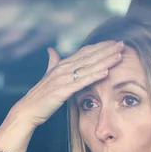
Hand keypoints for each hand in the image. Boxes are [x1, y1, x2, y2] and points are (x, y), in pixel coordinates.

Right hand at [9, 40, 124, 127]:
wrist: (28, 109)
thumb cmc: (39, 95)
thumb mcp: (47, 75)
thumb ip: (52, 62)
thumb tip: (51, 50)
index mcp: (62, 64)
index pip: (85, 52)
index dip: (100, 46)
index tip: (114, 43)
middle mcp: (63, 68)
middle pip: (89, 56)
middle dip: (107, 50)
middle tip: (122, 44)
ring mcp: (63, 79)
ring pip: (88, 67)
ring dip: (105, 60)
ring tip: (119, 55)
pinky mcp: (62, 90)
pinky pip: (81, 82)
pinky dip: (94, 76)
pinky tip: (105, 72)